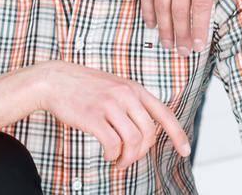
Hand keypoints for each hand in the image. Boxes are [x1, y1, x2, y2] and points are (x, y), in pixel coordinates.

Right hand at [27, 62, 190, 167]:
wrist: (55, 80)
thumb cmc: (85, 87)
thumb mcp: (115, 87)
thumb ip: (132, 103)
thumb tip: (147, 132)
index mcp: (134, 88)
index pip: (164, 113)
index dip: (178, 134)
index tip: (186, 151)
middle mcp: (125, 94)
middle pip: (149, 133)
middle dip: (142, 153)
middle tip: (129, 158)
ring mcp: (109, 104)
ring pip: (133, 141)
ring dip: (127, 158)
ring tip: (118, 160)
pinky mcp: (94, 116)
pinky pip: (113, 144)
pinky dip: (113, 155)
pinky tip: (107, 154)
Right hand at [142, 0, 241, 50]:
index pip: (201, 7)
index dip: (200, 29)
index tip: (199, 45)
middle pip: (180, 11)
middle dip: (181, 35)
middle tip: (182, 52)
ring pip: (161, 5)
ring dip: (164, 27)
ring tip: (167, 43)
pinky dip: (147, 9)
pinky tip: (150, 22)